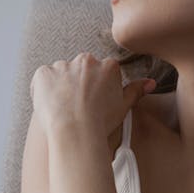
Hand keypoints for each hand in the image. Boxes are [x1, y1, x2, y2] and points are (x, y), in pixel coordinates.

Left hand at [30, 52, 155, 135]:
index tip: (94, 102)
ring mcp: (63, 65)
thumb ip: (136, 90)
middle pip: (81, 69)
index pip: (102, 72)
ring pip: (61, 73)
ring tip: (63, 109)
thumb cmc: (101, 122)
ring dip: (61, 86)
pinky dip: (43, 90)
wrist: (74, 131)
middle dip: (79, 84)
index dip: (97, 89)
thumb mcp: (124, 106)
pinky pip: (42, 78)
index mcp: (107, 66)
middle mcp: (86, 60)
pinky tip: (49, 106)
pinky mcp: (43, 73)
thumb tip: (151, 83)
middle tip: (78, 106)